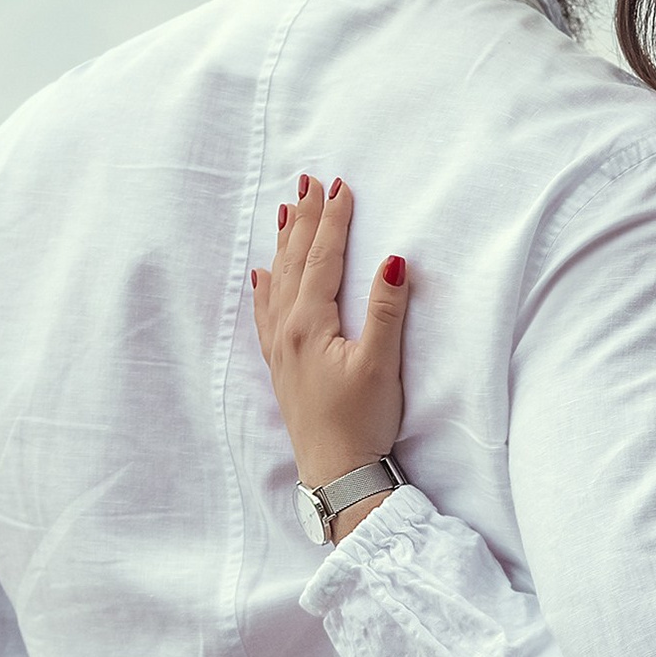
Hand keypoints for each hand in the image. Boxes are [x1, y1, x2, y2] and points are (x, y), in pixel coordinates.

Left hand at [250, 176, 410, 500]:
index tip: (342, 186)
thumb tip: (393, 259)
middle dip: (306, 221)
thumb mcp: (381, 364)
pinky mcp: (281, 366)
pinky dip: (266, 287)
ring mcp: (280, 349)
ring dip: (286, 245)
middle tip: (310, 182)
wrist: (336, 474)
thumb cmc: (361, 422)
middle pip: (296, 262)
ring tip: (288, 212)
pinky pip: (266, 313)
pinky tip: (262, 276)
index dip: (334, 221)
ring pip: (278, 282)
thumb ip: (385, 310)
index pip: (323, 259)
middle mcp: (287, 330)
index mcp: (309, 324)